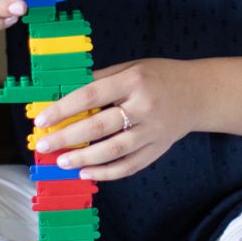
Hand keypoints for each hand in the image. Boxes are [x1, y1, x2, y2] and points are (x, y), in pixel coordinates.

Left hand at [31, 59, 198, 181]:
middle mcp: (144, 107)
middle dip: (68, 138)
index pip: (91, 95)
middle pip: (99, 126)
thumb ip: (101, 80)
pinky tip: (87, 172)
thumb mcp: (131, 68)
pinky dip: (106, 173)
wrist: (198, 94)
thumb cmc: (159, 77)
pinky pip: (129, 166)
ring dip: (84, 159)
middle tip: (45, 145)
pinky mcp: (158, 149)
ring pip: (113, 151)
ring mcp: (153, 131)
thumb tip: (64, 94)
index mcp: (134, 81)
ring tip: (63, 161)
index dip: (63, 109)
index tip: (42, 120)